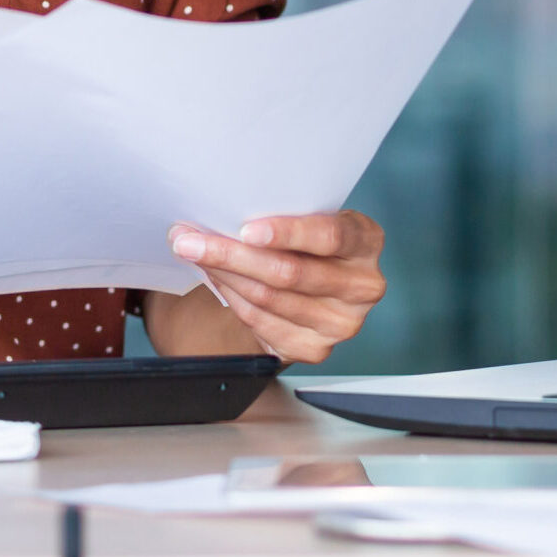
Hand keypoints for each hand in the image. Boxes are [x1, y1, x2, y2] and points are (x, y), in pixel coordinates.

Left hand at [168, 211, 385, 363]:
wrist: (319, 284)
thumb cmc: (310, 241)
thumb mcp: (311, 218)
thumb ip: (284, 214)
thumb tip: (215, 207)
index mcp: (366, 241)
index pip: (329, 236)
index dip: (288, 233)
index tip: (246, 229)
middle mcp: (363, 286)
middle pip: (289, 273)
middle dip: (232, 255)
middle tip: (189, 240)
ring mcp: (341, 323)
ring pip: (268, 299)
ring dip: (223, 275)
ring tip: (193, 254)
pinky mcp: (315, 349)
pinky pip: (260, 322)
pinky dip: (231, 298)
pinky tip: (216, 279)